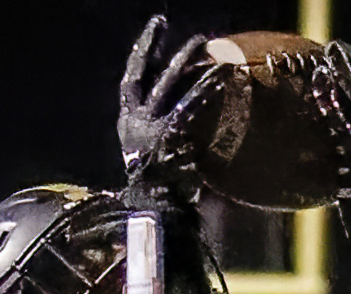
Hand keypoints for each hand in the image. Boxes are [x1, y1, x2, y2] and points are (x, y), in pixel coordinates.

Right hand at [118, 16, 226, 198]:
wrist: (155, 212)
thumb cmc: (161, 192)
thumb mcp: (156, 158)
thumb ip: (166, 136)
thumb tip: (190, 127)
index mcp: (128, 124)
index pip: (132, 80)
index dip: (141, 54)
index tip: (153, 32)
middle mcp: (134, 121)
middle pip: (144, 73)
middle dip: (154, 46)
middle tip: (169, 25)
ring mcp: (150, 126)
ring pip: (168, 83)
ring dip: (187, 61)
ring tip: (207, 45)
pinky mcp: (168, 135)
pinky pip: (189, 105)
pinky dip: (205, 90)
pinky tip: (222, 77)